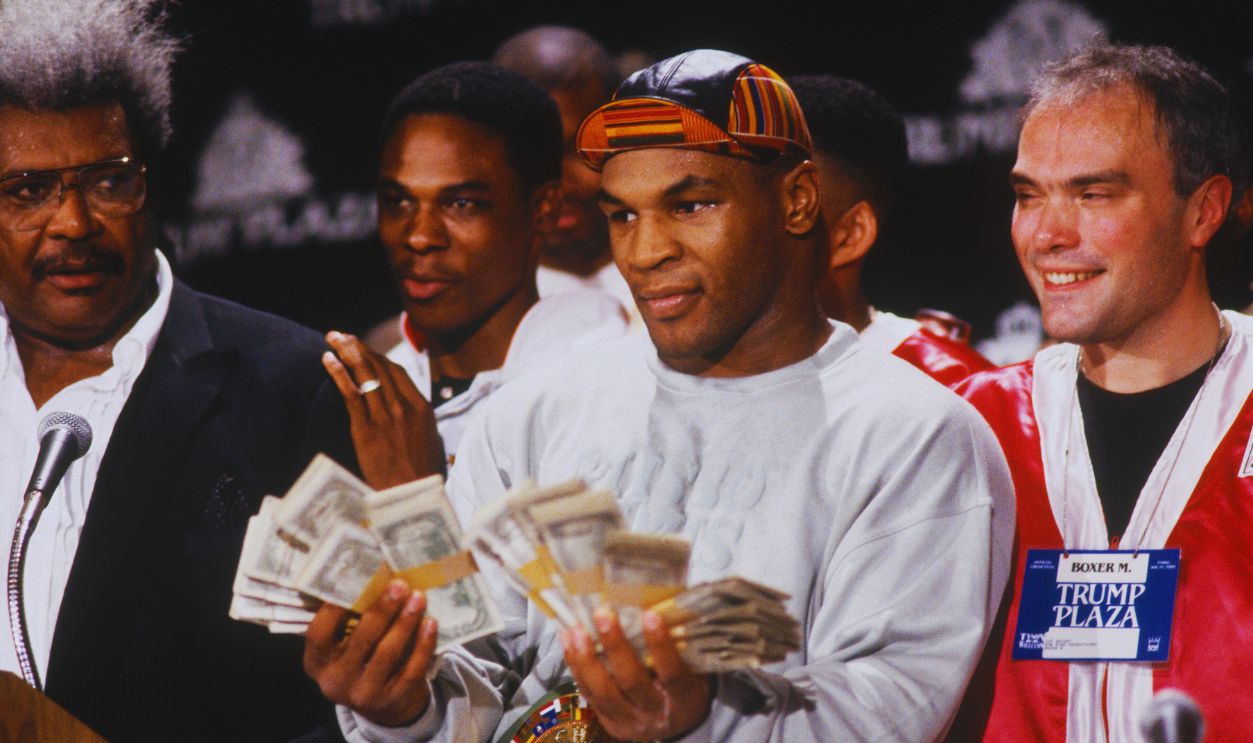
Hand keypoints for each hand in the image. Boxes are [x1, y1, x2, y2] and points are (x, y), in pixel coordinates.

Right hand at [304, 578, 439, 726]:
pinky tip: (430, 622)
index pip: (318, 634)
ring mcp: (366, 694)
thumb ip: (347, 620)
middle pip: (361, 641)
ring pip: (388, 653)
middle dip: (382, 610)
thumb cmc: (360, 659)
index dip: (333, 608)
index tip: (353, 579)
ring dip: (405, 622)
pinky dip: (423, 644)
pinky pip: (412, 668)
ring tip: (418, 597)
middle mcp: (336, 681)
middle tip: (399, 584)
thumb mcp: (343, 647)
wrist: (384, 706)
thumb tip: (365, 573)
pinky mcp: (395, 698)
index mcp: (317, 662)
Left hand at [322, 331, 445, 488]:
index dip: (377, 357)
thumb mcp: (428, 442)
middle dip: (359, 347)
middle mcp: (404, 406)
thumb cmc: (420, 476)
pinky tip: (327, 360)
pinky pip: (351, 393)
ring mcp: (386, 415)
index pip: (397, 372)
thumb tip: (410, 416)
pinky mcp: (366, 428)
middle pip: (380, 366)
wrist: (413, 496)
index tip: (363, 351)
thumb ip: (418, 423)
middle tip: (342, 336)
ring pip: (365, 373)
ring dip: (347, 351)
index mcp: (421, 408)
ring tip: (333, 338)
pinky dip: (338, 373)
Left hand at [562, 608, 712, 740]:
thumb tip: (668, 598)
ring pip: (603, 692)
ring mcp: (630, 722)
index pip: (672, 673)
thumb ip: (682, 644)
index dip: (660, 645)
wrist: (678, 725)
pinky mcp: (609, 723)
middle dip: (614, 646)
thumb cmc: (686, 686)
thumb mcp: (696, 670)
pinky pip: (589, 695)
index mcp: (683, 698)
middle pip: (631, 681)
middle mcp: (655, 713)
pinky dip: (576, 668)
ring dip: (587, 659)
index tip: (650, 614)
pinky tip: (568, 643)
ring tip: (576, 630)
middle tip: (602, 614)